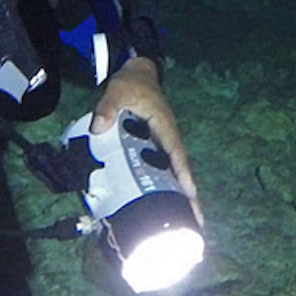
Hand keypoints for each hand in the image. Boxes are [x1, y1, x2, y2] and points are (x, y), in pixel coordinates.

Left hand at [90, 57, 201, 226]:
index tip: (190, 193)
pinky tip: (167, 203)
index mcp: (164, 126)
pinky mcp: (157, 146)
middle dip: (189, 194)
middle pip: (181, 169)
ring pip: (175, 171)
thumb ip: (108, 106)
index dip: (182, 173)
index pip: (175, 153)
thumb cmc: (132, 83)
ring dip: (182, 194)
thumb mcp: (118, 90)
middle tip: (197, 220)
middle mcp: (168, 137)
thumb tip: (98, 127)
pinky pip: (165, 168)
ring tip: (188, 221)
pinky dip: (170, 186)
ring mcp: (164, 143)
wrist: (138, 74)